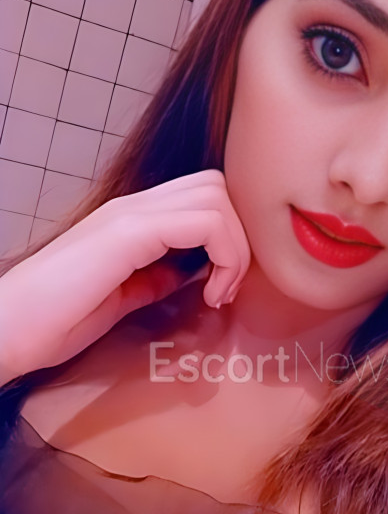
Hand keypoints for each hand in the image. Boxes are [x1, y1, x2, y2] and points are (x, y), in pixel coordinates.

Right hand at [0, 170, 250, 382]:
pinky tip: (209, 295)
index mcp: (129, 220)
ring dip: (235, 247)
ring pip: (217, 195)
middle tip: (226, 286)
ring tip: (218, 293)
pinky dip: (225, 257)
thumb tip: (186, 275)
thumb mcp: (119, 298)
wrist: (6, 328)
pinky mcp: (127, 232)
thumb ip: (153, 280)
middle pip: (216, 185)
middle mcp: (132, 207)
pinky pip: (204, 222)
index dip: (227, 237)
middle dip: (239, 235)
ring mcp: (128, 215)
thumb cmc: (52, 321)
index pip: (201, 196)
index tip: (220, 288)